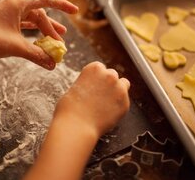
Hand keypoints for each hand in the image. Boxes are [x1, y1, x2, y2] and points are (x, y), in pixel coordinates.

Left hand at [0, 0, 77, 68]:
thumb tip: (53, 65)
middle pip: (40, 14)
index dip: (63, 5)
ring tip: (57, 40)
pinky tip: (39, 42)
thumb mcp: (15, 47)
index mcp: (17, 4)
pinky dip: (33, 34)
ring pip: (33, 20)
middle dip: (52, 28)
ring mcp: (8, 15)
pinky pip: (24, 26)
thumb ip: (36, 55)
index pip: (46, 0)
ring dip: (44, 30)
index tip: (76, 11)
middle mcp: (14, 6)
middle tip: (61, 43)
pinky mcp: (4, 24)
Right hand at [23, 62, 129, 179]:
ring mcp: (119, 88)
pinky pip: (125, 102)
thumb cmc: (69, 109)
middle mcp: (109, 75)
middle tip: (100, 96)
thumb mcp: (74, 87)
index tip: (95, 85)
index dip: (97, 78)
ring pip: (123, 85)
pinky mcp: (125, 103)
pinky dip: (118, 106)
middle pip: (112, 75)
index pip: (101, 68)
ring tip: (107, 103)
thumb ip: (87, 83)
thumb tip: (92, 87)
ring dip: (117, 91)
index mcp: (94, 68)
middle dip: (108, 84)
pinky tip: (108, 113)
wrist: (76, 126)